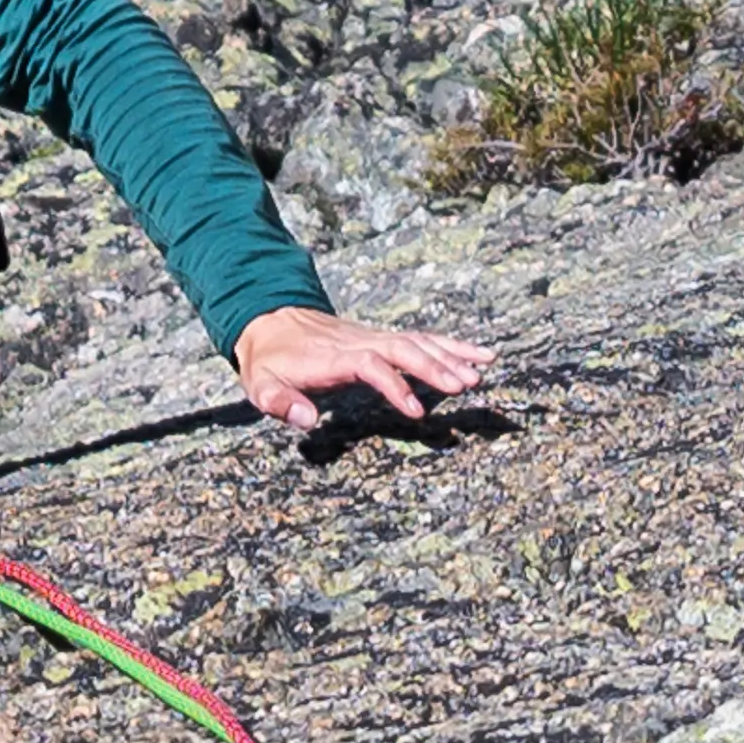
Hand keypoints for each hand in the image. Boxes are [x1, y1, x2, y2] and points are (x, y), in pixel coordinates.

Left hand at [229, 307, 492, 434]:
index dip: (395, 386)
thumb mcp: (261, 385)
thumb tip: (306, 420)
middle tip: (465, 384)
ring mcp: (373, 337)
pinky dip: (449, 346)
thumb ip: (280, 402)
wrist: (272, 322)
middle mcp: (360, 342)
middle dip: (435, 365)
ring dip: (450, 354)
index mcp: (334, 357)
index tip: (416, 411)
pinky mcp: (381, 339)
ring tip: (482, 369)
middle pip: (404, 348)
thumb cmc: (269, 362)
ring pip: (417, 341)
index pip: (372, 366)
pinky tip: (476, 355)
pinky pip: (420, 340)